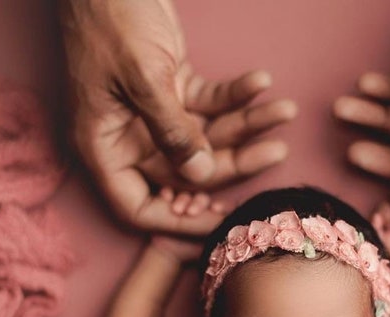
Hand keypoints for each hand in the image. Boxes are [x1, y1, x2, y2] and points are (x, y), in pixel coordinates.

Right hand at [58, 0, 296, 233]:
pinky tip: (261, 82)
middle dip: (235, 162)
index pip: (139, 207)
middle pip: (188, 171)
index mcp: (105, 146)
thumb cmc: (109, 16)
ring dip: (247, 125)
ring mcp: (153, 114)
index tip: (223, 221)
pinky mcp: (172, 89)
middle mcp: (129, 137)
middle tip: (279, 151)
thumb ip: (172, 132)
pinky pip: (210, 104)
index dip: (180, 223)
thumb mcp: (143, 78)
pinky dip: (236, 96)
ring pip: (207, 137)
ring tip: (284, 110)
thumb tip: (203, 177)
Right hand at [151, 190, 222, 261]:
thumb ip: (225, 231)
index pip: (220, 206)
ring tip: (176, 210)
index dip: (220, 205)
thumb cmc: (192, 251)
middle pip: (203, 199)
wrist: (168, 255)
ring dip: (182, 200)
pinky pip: (168, 193)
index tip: (215, 209)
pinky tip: (166, 197)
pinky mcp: (168, 203)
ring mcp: (183, 205)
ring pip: (186, 196)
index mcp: (213, 216)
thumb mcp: (212, 241)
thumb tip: (242, 226)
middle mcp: (199, 209)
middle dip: (198, 204)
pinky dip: (167, 193)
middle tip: (192, 213)